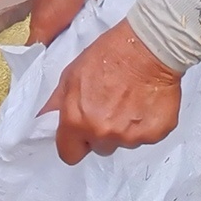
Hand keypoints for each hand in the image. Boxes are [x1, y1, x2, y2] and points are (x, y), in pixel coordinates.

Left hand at [42, 20, 181, 163]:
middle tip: (109, 106)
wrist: (149, 46)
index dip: (74, 143)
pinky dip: (146, 124)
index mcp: (78, 121)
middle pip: (99, 148)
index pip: (69, 154)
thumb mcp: (71, 74)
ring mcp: (131, 137)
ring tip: (130, 99)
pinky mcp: (155, 134)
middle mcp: (103, 134)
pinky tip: (145, 102)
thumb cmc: (109, 54)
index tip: (80, 134)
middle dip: (101, 132)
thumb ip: (58, 104)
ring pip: (124, 142)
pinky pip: (146, 137)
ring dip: (124, 127)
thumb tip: (45, 121)